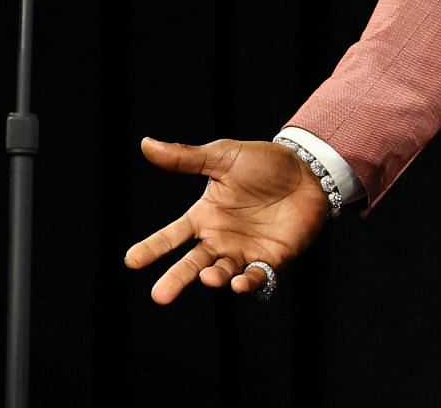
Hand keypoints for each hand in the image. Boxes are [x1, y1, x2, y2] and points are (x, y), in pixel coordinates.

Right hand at [123, 138, 329, 303]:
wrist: (309, 168)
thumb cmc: (265, 162)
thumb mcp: (224, 157)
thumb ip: (187, 157)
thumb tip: (146, 144)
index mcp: (205, 217)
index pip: (172, 236)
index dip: (152, 248)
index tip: (132, 260)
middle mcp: (220, 239)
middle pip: (191, 264)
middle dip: (175, 280)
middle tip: (159, 296)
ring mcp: (245, 251)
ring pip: (222, 273)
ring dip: (213, 278)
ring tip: (208, 277)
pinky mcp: (272, 259)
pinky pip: (256, 277)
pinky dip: (247, 283)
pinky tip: (239, 284)